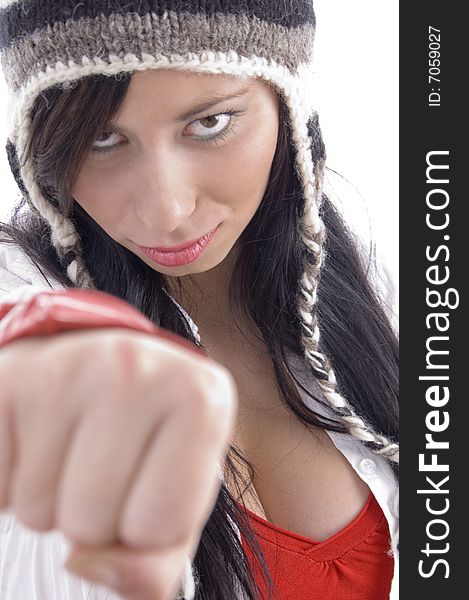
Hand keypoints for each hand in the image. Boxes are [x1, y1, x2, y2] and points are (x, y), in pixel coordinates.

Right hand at [0, 328, 236, 598]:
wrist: (102, 374)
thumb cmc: (151, 444)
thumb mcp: (178, 503)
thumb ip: (154, 562)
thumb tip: (85, 564)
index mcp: (202, 397)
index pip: (159, 527)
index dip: (148, 528)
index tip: (152, 483)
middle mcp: (138, 367)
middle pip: (90, 524)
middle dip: (94, 519)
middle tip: (105, 468)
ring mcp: (70, 365)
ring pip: (37, 511)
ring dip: (52, 502)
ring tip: (75, 451)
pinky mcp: (13, 375)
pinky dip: (13, 483)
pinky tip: (42, 442)